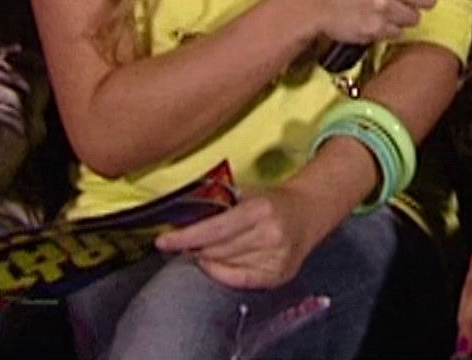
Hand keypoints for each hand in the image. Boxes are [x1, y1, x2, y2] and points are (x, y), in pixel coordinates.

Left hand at [155, 185, 335, 289]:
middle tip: (181, 243)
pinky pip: (240, 280)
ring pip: (225, 266)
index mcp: (260, 210)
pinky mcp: (278, 275)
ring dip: (208, 259)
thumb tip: (182, 213)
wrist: (308, 212)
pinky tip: (215, 264)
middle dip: (194, 248)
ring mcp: (276, 259)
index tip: (163, 241)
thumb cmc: (273, 201)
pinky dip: (222, 273)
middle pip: (217, 251)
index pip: (214, 229)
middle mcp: (270, 236)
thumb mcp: (247, 192)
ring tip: (202, 249)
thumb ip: (218, 201)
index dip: (185, 237)